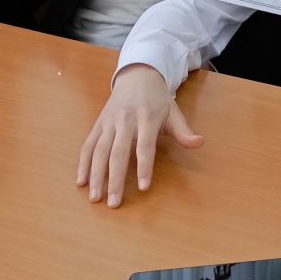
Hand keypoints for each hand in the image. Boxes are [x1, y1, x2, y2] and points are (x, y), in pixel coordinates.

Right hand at [77, 64, 202, 206]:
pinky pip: (88, 145)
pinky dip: (83, 163)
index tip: (144, 188)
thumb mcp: (173, 112)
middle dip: (115, 179)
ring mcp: (109, 122)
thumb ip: (183, 131)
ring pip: (100, 150)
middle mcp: (125, 120)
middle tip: (114, 203)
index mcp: (146, 117)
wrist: (137, 76)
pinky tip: (81, 181)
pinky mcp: (97, 124)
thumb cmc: (157, 99)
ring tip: (95, 198)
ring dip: (96, 175)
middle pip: (118, 152)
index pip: (145, 145)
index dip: (144, 166)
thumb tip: (199, 143)